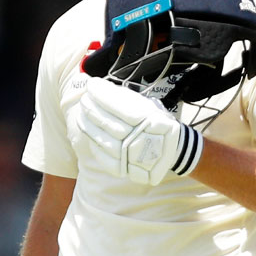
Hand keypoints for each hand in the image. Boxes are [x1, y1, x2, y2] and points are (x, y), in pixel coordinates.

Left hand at [77, 77, 202, 184]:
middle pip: (110, 124)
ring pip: (104, 141)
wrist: (173, 150)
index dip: (103, 95)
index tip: (92, 85)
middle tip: (84, 99)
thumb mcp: (150, 106)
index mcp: (151, 121)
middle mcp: (142, 140)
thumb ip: (127, 99)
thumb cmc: (158, 124)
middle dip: (93, 109)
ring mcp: (133, 157)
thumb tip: (101, 88)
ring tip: (82, 114)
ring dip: (89, 126)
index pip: (121, 107)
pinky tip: (89, 134)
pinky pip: (105, 159)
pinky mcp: (127, 170)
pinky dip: (95, 145)